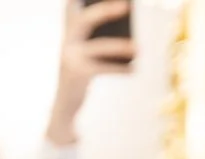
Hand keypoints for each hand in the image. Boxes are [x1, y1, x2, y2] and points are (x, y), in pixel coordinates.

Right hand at [48, 2, 133, 144]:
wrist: (65, 103)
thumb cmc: (84, 70)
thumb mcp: (90, 49)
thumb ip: (103, 32)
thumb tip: (127, 16)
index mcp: (70, 30)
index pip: (70, 6)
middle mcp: (67, 41)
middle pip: (84, 20)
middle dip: (104, 11)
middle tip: (126, 6)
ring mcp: (69, 58)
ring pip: (98, 48)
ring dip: (119, 48)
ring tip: (139, 49)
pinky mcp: (75, 74)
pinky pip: (101, 68)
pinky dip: (119, 69)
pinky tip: (134, 68)